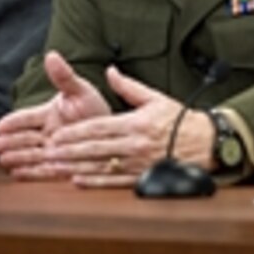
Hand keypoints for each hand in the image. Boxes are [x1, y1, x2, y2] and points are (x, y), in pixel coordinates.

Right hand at [0, 51, 110, 178]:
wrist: (113, 131)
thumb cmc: (94, 108)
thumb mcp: (80, 90)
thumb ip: (63, 76)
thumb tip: (51, 55)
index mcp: (48, 113)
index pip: (27, 117)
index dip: (13, 121)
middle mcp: (47, 132)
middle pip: (25, 137)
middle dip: (10, 141)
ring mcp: (53, 149)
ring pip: (31, 154)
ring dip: (17, 157)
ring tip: (3, 160)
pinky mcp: (61, 165)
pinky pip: (44, 169)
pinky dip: (30, 172)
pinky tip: (16, 174)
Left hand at [46, 66, 216, 188]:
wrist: (205, 143)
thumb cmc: (180, 119)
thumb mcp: (155, 98)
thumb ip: (129, 87)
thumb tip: (110, 71)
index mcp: (135, 123)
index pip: (98, 127)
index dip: (75, 132)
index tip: (56, 134)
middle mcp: (134, 144)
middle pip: (94, 148)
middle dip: (68, 151)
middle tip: (47, 152)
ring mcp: (138, 163)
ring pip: (100, 166)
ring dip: (75, 167)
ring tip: (55, 167)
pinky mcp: (142, 177)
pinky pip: (114, 181)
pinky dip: (94, 182)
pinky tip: (77, 181)